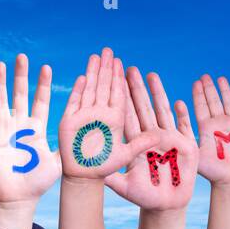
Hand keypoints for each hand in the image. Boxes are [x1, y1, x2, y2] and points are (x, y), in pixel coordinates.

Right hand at [0, 54, 60, 205]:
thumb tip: (88, 135)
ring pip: (1, 100)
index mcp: (36, 128)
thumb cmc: (39, 182)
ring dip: (0, 82)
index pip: (40, 101)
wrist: (18, 198)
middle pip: (20, 95)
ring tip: (0, 64)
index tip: (46, 67)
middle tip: (23, 56)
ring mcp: (3, 130)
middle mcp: (19, 125)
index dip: (43, 85)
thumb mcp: (59, 162)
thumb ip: (69, 147)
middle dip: (22, 76)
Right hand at [57, 48, 157, 181]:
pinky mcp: (69, 121)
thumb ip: (141, 144)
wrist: (83, 178)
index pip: (118, 94)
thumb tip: (159, 136)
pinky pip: (75, 102)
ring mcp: (84, 116)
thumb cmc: (105, 168)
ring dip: (93, 73)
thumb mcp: (127, 155)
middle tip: (109, 50)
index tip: (124, 64)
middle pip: (104, 87)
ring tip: (96, 56)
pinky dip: (78, 90)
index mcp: (114, 120)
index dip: (120, 79)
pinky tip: (83, 77)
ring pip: (90, 89)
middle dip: (107, 69)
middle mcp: (100, 115)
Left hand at [105, 68, 197, 210]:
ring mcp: (170, 140)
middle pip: (143, 108)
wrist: (166, 205)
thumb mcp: (125, 186)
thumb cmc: (144, 196)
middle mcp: (152, 137)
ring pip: (163, 111)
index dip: (121, 100)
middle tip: (130, 68)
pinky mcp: (187, 147)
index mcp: (136, 143)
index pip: (127, 117)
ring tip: (152, 75)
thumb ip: (112, 178)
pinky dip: (183, 116)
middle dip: (137, 88)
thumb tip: (94, 172)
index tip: (114, 82)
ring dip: (158, 93)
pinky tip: (180, 102)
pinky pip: (185, 127)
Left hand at [193, 74, 229, 187]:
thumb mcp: (195, 150)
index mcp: (206, 127)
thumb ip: (185, 132)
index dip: (199, 94)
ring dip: (227, 92)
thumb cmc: (211, 171)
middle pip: (215, 101)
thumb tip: (175, 110)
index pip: (202, 106)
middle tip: (206, 76)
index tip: (196, 81)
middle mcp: (220, 123)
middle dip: (211, 88)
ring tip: (221, 79)